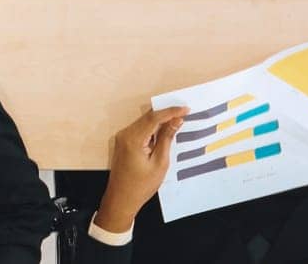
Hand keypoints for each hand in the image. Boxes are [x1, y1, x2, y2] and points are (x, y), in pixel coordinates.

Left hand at [95, 106, 187, 232]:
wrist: (121, 198)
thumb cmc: (141, 185)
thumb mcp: (160, 162)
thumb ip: (167, 139)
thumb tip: (176, 121)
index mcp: (133, 139)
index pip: (154, 118)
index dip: (171, 112)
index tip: (186, 109)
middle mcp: (124, 134)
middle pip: (148, 118)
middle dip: (166, 114)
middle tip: (185, 113)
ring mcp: (122, 137)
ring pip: (144, 122)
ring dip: (160, 121)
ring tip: (178, 121)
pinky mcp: (123, 142)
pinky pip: (140, 130)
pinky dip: (152, 129)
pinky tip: (165, 132)